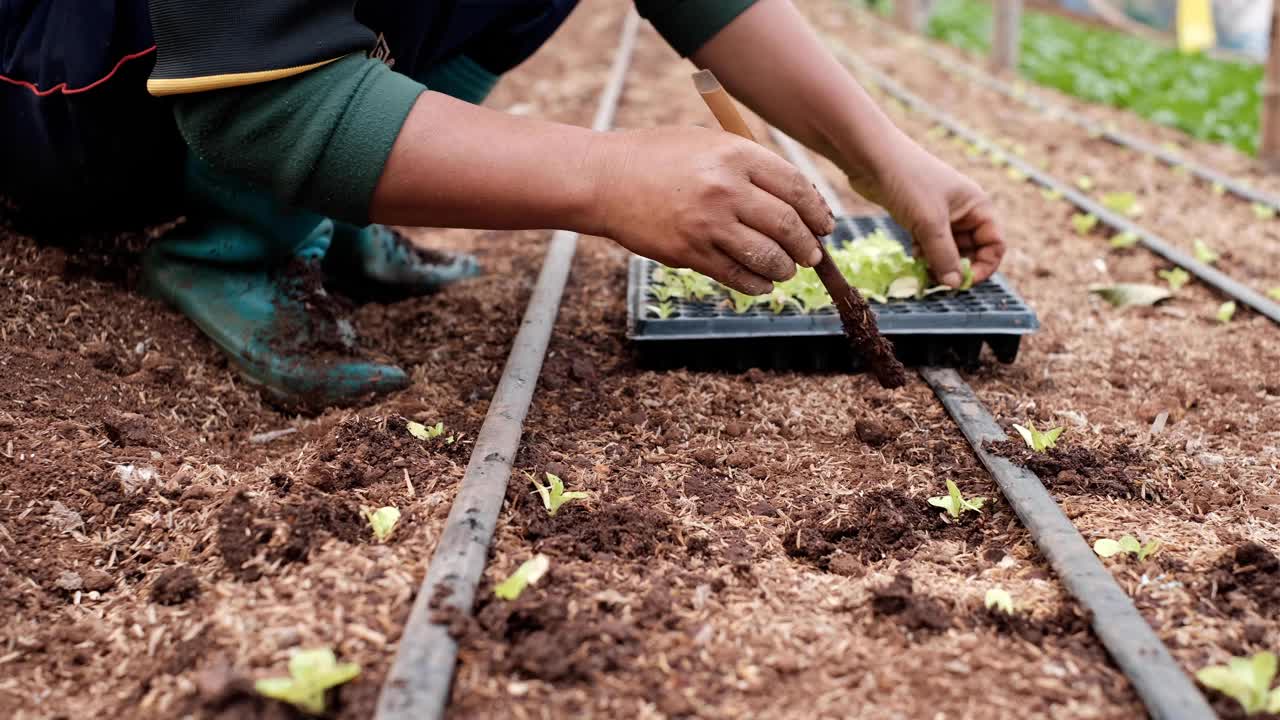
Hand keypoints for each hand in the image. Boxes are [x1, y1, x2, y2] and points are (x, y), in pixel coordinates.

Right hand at [589, 127, 834, 293]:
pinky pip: (737, 276)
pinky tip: (762, 283)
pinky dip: (757, 284)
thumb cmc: (658, 158)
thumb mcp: (707, 143)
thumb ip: (749, 165)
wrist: (606, 180)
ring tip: (786, 270)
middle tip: (811, 255)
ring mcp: (708, 223)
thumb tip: (796, 198)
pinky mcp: (690, 252)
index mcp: (735, 155)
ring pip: (767, 256)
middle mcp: (726, 189)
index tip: (824, 225)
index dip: (817, 211)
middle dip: (806, 246)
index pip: (796, 187)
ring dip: (784, 268)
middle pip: (787, 225)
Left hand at [847, 140, 1004, 286]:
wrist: (873, 157)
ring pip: (948, 248)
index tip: (963, 283)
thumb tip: (955, 285)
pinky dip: (924, 253)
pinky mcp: (919, 216)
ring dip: (938, 263)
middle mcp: (964, 210)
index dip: (984, 266)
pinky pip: (930, 243)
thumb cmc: (908, 183)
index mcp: (977, 206)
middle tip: (937, 281)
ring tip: (923, 270)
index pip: (994, 244)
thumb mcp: (930, 223)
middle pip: (972, 249)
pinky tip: (913, 255)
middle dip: (957, 267)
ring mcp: (941, 213)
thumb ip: (944, 256)